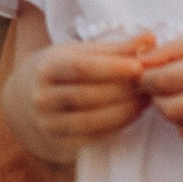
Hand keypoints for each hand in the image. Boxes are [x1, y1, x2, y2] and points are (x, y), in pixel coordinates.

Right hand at [5, 33, 152, 164]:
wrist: (32, 98)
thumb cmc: (67, 70)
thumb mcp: (83, 53)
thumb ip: (117, 48)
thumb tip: (150, 39)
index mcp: (48, 68)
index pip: (80, 68)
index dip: (111, 68)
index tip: (139, 67)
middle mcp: (43, 98)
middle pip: (87, 96)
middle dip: (123, 91)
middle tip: (150, 84)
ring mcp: (50, 124)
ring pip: (91, 121)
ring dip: (125, 111)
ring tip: (147, 99)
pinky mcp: (62, 143)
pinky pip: (94, 137)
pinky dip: (118, 126)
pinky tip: (134, 114)